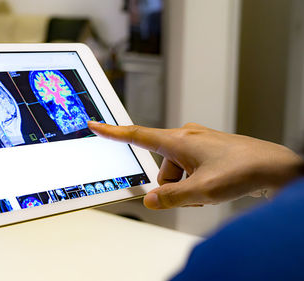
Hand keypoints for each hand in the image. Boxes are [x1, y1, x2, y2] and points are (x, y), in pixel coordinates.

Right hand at [88, 122, 302, 209]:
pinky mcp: (208, 150)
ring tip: (209, 190)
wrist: (275, 166)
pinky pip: (189, 168)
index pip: (137, 135)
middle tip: (193, 193)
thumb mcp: (201, 191)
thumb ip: (171, 197)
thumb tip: (150, 200)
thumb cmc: (242, 171)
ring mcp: (198, 143)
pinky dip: (195, 181)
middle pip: (161, 166)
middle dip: (171, 185)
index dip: (112, 132)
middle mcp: (186, 136)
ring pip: (176, 171)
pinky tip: (214, 186)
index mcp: (178, 140)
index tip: (95, 125)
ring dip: (186, 185)